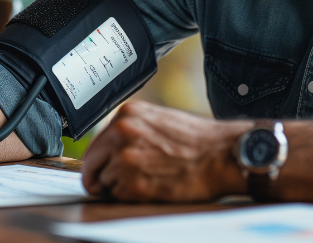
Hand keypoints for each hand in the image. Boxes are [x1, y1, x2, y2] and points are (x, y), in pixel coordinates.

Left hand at [81, 100, 250, 201]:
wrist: (222, 155)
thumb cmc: (196, 140)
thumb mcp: (156, 120)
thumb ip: (130, 131)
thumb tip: (108, 151)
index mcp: (126, 115)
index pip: (94, 145)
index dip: (100, 162)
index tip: (105, 169)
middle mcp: (121, 133)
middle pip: (91, 166)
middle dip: (102, 177)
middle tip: (121, 182)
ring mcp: (126, 159)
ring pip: (105, 184)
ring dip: (121, 187)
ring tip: (149, 178)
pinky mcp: (134, 184)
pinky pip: (118, 197)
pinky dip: (132, 197)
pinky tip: (153, 186)